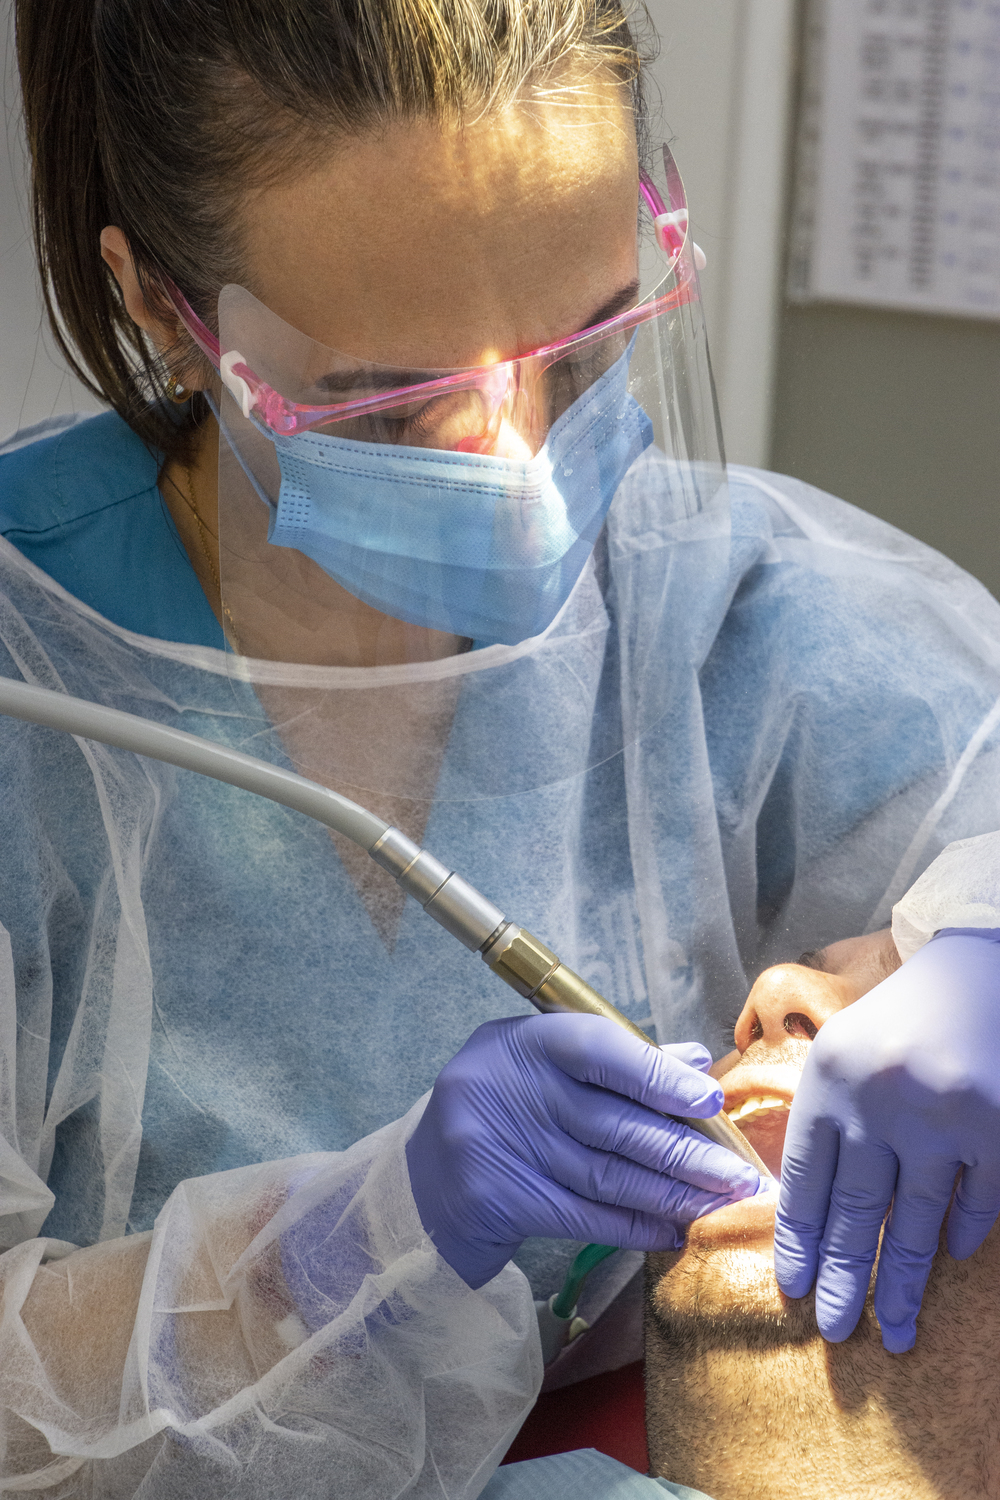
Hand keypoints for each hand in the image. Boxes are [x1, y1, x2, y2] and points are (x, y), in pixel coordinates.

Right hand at [405, 1013, 761, 1288]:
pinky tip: (674, 1230)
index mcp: (520, 1041)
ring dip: (672, 1192)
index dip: (657, 1074)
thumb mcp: (547, 1070)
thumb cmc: (502, 1112)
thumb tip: (696, 1062)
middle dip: (684, 1149)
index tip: (710, 1099)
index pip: (598, 1048)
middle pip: (611, 1121)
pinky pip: (583, 1216)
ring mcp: (494, 1145)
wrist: (423, 1183)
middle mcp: (503, 1087)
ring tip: (722, 1202)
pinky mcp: (496, 1200)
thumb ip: (619, 1062)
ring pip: (605, 1173)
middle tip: (740, 1172)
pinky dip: (635, 1224)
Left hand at [774, 931, 999, 1351]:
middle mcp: (881, 1100)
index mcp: (831, 1078)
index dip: (798, 1239)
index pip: (806, 1179)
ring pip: (915, 1222)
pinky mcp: (996, 1127)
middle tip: (835, 1331)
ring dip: (903, 1284)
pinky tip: (948, 1261)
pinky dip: (963, 1234)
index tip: (793, 1288)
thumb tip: (800, 1212)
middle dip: (844, 1278)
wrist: (977, 966)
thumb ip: (823, 1117)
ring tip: (893, 1331)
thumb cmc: (900, 1015)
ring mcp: (943, 1117)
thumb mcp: (842, 1050)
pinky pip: (977, 1201)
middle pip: (856, 1212)